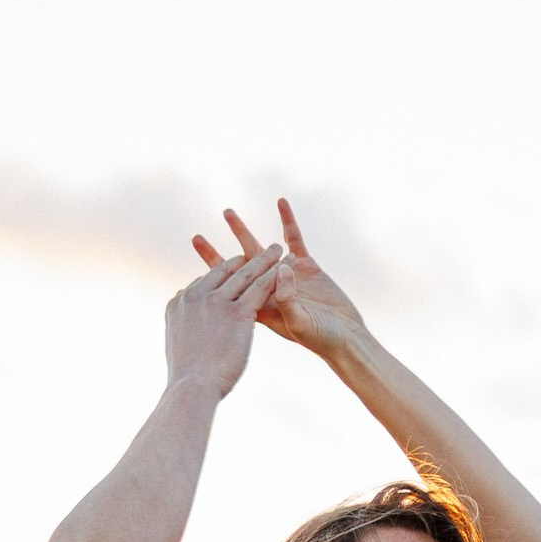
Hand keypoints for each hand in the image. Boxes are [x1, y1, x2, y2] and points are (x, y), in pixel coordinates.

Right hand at [163, 243, 285, 399]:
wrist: (191, 389)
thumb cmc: (185, 380)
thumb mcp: (176, 347)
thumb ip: (182, 330)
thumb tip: (184, 327)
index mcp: (180, 302)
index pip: (204, 282)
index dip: (222, 274)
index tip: (235, 269)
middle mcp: (197, 296)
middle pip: (224, 272)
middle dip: (243, 261)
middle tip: (257, 253)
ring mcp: (217, 302)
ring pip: (245, 274)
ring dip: (264, 259)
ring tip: (277, 249)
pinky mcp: (237, 312)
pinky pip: (260, 287)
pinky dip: (275, 273)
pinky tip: (288, 264)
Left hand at [191, 199, 370, 361]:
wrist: (346, 338)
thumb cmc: (322, 339)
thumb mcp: (301, 323)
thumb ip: (288, 299)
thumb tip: (279, 270)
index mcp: (261, 307)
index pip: (230, 287)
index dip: (213, 271)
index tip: (196, 260)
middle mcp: (269, 290)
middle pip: (236, 268)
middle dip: (215, 255)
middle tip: (194, 238)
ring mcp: (286, 276)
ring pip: (259, 251)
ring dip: (242, 232)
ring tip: (226, 213)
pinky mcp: (306, 265)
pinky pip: (293, 239)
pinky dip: (287, 221)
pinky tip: (280, 202)